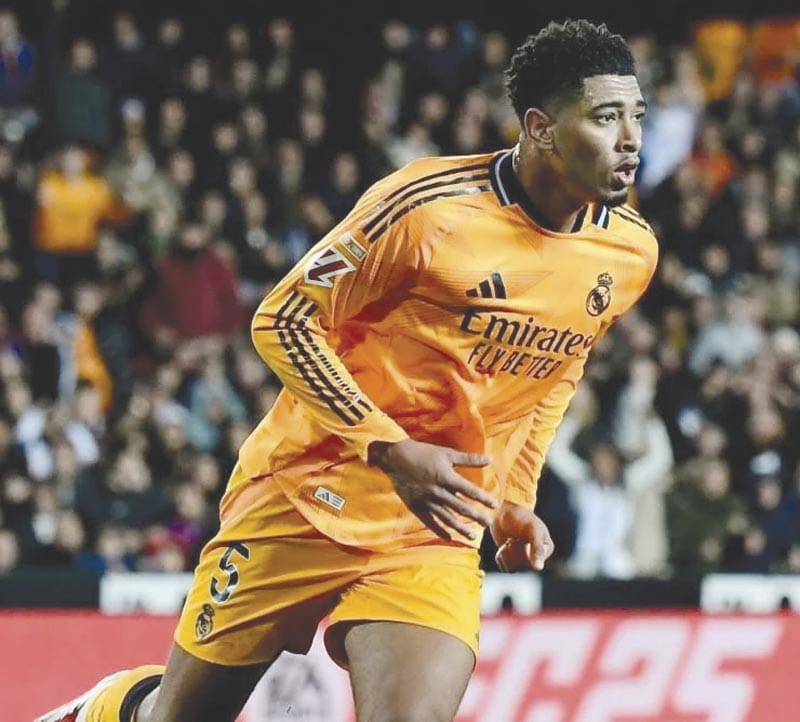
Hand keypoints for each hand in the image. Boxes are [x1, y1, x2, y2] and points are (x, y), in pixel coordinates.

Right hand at [371, 438, 496, 539]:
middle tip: (488, 524)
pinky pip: (429, 521)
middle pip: (460, 507)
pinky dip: (439, 530)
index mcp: (446, 476)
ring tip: (473, 536)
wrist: (395, 457)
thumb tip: (490, 460)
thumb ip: (468, 459)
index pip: (469, 490)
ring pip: (446, 517)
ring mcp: (426, 500)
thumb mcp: (446, 453)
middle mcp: (437, 491)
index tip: (494, 505)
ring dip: (460, 527)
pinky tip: (449, 537)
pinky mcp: (416, 506)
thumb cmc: (423, 452)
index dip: (482, 498)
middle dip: (475, 516)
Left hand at [491, 501, 553, 571]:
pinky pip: (505, 568)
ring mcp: (524, 558)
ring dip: (506, 555)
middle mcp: (537, 556)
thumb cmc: (520, 517)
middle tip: (512, 539)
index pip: (533, 564)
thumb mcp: (532, 530)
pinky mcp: (512, 560)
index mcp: (547, 549)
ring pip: (513, 569)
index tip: (519, 539)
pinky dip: (501, 558)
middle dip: (513, 553)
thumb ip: (537, 548)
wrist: (502, 512)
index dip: (522, 553)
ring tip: (508, 542)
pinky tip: (503, 546)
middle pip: (523, 567)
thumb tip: (539, 568)